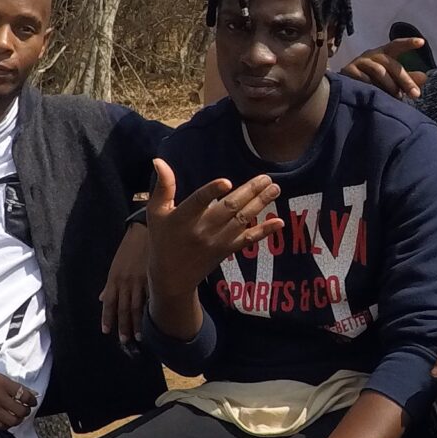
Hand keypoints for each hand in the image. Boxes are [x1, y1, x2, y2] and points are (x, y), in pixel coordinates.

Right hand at [0, 357, 37, 430]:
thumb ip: (13, 386)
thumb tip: (30, 394)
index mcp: (2, 383)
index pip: (25, 395)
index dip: (32, 400)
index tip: (33, 401)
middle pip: (20, 411)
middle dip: (26, 411)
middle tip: (25, 409)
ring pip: (11, 421)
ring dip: (17, 420)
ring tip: (16, 415)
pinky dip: (5, 424)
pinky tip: (5, 420)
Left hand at [101, 222, 149, 345]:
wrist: (143, 233)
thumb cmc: (128, 250)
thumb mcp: (115, 267)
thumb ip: (109, 285)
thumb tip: (102, 299)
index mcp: (114, 280)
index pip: (109, 303)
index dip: (107, 318)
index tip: (106, 332)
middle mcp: (125, 283)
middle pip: (122, 309)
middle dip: (123, 326)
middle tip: (124, 340)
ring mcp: (140, 281)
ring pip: (136, 307)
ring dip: (137, 323)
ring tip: (138, 337)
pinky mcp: (153, 278)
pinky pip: (151, 297)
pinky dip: (150, 309)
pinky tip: (152, 320)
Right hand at [146, 159, 283, 291]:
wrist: (172, 277)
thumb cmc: (163, 239)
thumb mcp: (156, 213)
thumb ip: (163, 186)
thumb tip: (159, 160)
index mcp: (183, 218)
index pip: (198, 202)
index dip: (211, 192)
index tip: (226, 182)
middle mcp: (202, 230)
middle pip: (229, 208)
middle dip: (250, 192)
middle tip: (266, 177)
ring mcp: (217, 242)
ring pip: (242, 220)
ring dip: (260, 204)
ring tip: (275, 188)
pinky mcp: (227, 250)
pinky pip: (248, 239)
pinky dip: (264, 231)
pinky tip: (279, 222)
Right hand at [342, 37, 428, 99]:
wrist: (346, 88)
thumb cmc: (373, 81)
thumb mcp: (392, 79)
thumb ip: (407, 79)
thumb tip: (424, 77)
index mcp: (384, 54)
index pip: (396, 45)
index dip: (408, 43)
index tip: (422, 42)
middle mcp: (371, 55)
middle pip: (391, 63)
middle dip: (405, 79)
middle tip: (415, 94)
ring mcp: (359, 62)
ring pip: (378, 70)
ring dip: (390, 84)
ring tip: (397, 97)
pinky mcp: (348, 71)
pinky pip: (363, 79)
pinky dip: (372, 87)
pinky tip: (377, 95)